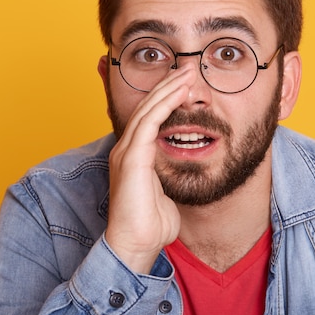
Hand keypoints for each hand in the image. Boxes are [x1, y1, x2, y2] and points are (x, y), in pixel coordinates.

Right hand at [104, 68, 194, 273]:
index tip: (186, 83)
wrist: (135, 246)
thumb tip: (181, 169)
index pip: (150, 116)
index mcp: (134, 154)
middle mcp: (126, 148)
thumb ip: (167, 174)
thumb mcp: (163, 191)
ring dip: (169, 89)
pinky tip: (180, 94)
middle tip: (188, 68)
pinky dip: (165, 106)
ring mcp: (126, 152)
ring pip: (148, 110)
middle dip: (169, 85)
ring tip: (187, 73)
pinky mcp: (131, 159)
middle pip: (148, 106)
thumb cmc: (151, 224)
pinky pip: (149, 124)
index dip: (167, 97)